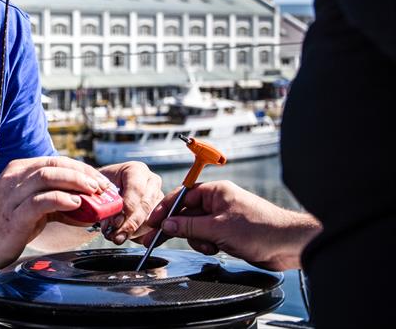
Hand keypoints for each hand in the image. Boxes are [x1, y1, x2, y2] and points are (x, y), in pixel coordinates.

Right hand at [0, 156, 111, 271]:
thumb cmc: (2, 225)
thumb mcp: (29, 206)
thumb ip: (53, 202)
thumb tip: (84, 205)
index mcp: (20, 171)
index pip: (56, 161)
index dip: (82, 169)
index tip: (100, 181)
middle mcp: (15, 178)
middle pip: (55, 165)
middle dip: (83, 173)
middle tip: (102, 186)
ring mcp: (12, 195)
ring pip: (48, 176)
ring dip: (75, 182)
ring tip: (93, 192)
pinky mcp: (13, 215)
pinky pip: (40, 201)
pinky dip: (61, 199)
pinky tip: (75, 204)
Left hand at [99, 161, 162, 244]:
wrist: (107, 188)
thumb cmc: (103, 185)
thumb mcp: (99, 186)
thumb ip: (102, 198)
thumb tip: (109, 220)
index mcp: (137, 170)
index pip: (136, 189)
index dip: (127, 207)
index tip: (116, 222)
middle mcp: (151, 182)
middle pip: (146, 205)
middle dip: (130, 224)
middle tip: (116, 236)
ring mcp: (158, 198)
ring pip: (152, 219)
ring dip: (133, 232)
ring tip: (116, 237)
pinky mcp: (160, 213)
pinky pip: (154, 229)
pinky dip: (139, 237)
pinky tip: (126, 236)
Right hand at [140, 181, 321, 270]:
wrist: (288, 245)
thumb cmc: (262, 228)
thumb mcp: (219, 228)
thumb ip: (190, 226)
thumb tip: (168, 225)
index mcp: (216, 192)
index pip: (182, 196)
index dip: (165, 209)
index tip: (152, 222)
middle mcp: (218, 202)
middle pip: (186, 213)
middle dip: (178, 228)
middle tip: (156, 239)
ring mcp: (222, 217)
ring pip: (195, 228)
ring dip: (197, 239)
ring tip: (210, 246)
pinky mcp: (228, 232)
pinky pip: (206, 237)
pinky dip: (207, 244)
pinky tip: (217, 249)